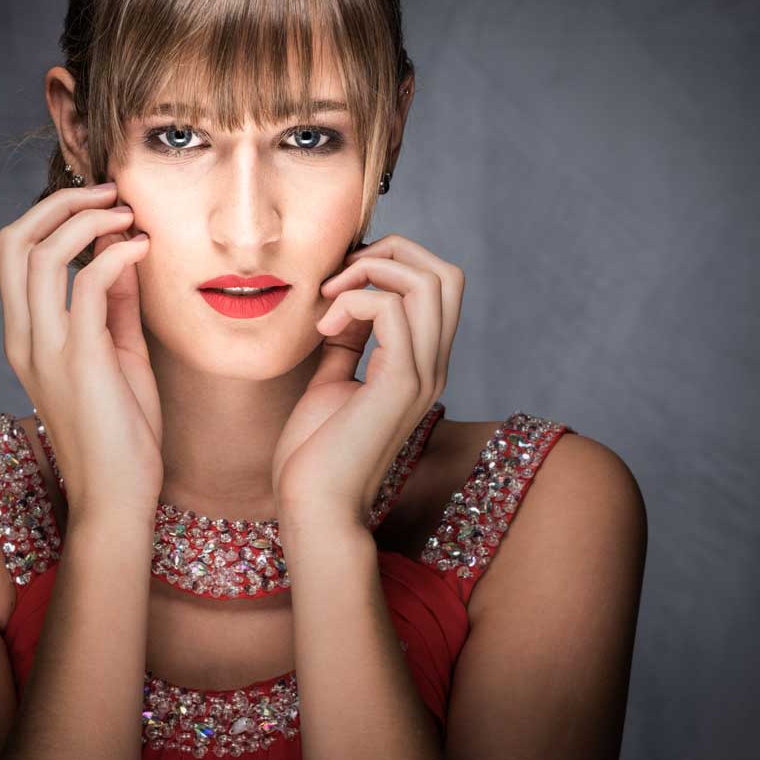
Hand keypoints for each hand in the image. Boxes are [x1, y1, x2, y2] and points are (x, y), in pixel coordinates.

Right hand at [0, 182, 162, 517]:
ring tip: (128, 213)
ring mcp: (45, 349)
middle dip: (60, 202)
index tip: (101, 203)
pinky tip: (142, 250)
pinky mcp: (78, 359)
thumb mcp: (117, 357)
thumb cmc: (121, 436)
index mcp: (26, 336)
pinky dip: (115, 253)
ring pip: (41, 253)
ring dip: (88, 219)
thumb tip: (121, 254)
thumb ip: (114, 306)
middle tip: (110, 192)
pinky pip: (87, 284)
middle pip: (14, 240)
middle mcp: (24, 337)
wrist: (117, 499)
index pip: (15, 252)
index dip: (52, 214)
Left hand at [271, 234, 463, 527]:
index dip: (392, 261)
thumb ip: (346, 342)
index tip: (339, 280)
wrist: (314, 507)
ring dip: (369, 272)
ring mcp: (422, 374)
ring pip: (428, 281)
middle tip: (337, 277)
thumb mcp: (331, 382)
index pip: (439, 284)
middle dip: (390, 252)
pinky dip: (354, 301)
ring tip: (327, 300)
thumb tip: (342, 302)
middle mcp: (432, 365)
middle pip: (445, 272)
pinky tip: (324, 329)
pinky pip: (393, 309)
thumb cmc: (315, 455)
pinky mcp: (399, 385)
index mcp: (421, 364)